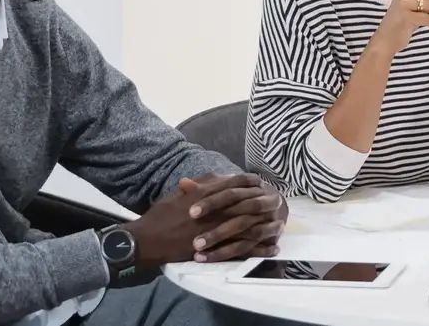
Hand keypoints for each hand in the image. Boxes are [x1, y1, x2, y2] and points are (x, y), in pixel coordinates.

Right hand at [123, 173, 273, 267]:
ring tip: (280, 227)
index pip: (235, 185)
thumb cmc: (161, 215)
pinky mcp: (214, 249)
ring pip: (248, 227)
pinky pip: (243, 250)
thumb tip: (217, 177)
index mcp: (208, 195)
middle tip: (278, 204)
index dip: (250, 184)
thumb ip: (201, 185)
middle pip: (247, 206)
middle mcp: (215, 211)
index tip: (261, 184)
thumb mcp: (180, 194)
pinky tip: (271, 250)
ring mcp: (216, 231)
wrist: (148, 240)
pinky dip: (259, 250)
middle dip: (263, 205)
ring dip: (266, 227)